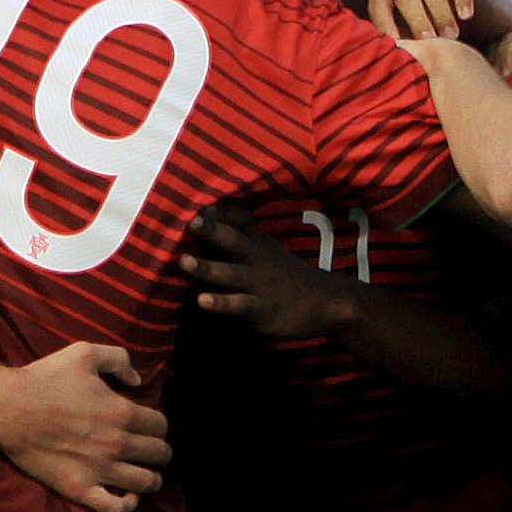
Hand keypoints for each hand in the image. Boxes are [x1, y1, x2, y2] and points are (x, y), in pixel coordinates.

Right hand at [0, 339, 171, 511]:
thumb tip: (137, 380)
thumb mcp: (85, 353)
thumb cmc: (44, 379)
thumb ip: (119, 360)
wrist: (8, 408)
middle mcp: (117, 443)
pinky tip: (128, 495)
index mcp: (122, 412)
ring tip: (144, 473)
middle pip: (159, 454)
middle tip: (149, 449)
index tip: (148, 426)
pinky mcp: (80, 488)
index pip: (160, 425)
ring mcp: (100, 469)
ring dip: (152, 478)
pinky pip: (117, 508)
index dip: (158, 425)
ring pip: (148, 483)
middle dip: (159, 450)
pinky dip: (129, 504)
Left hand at [182, 206, 358, 342]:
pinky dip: (221, 303)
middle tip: (190, 222)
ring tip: (183, 261)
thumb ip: (245, 230)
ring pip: (231, 274)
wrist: (328, 302)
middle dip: (212, 232)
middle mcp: (258, 260)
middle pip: (233, 241)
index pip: (239, 221)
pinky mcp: (262, 309)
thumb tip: (218, 209)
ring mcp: (260, 284)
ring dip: (207, 267)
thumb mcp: (270, 247)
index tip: (196, 202)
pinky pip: (239, 305)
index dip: (218, 213)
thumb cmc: (289, 275)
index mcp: (259, 244)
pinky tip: (202, 301)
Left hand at [368, 0, 511, 45]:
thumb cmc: (432, 30)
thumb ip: (397, 44)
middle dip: (416, 18)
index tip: (399, 47)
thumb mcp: (411, 37)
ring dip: (440, 12)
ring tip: (451, 36)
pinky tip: (466, 15)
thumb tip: (381, 68)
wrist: (472, 14)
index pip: (378, 4)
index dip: (385, 24)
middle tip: (429, 40)